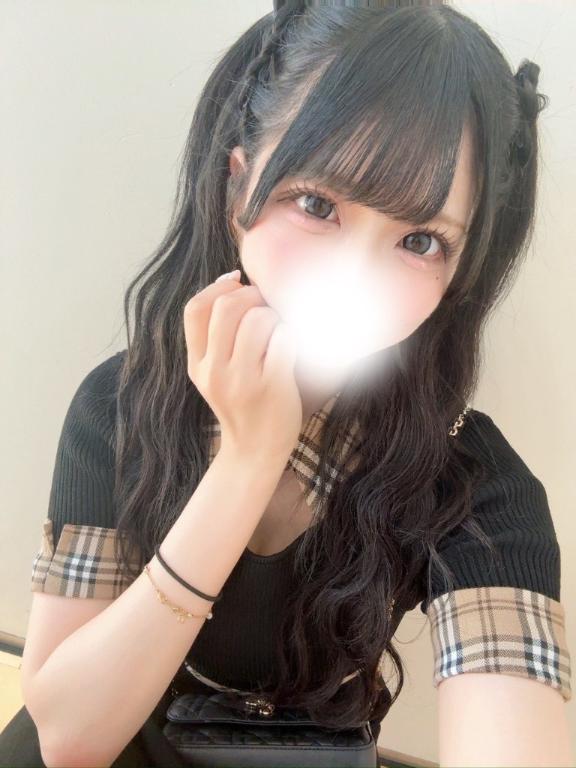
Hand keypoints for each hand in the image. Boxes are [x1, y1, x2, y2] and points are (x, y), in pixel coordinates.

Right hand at [183, 271, 302, 463]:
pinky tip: (291, 349)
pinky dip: (291, 336)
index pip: (195, 309)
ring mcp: (243, 380)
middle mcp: (215, 371)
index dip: (217, 286)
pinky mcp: (272, 386)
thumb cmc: (241, 406)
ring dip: (274, 316)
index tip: (237, 283)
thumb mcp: (212, 376)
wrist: (254, 453)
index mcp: (197, 365)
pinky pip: (283, 339)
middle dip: (252, 295)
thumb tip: (232, 281)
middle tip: (266, 306)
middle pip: (226, 307)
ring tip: (279, 332)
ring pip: (257, 319)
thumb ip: (214, 338)